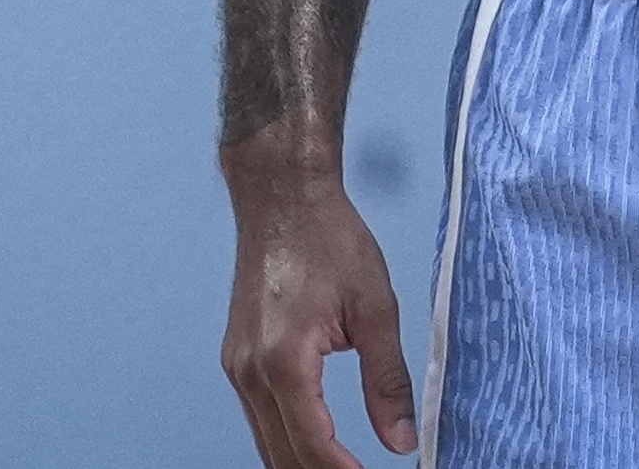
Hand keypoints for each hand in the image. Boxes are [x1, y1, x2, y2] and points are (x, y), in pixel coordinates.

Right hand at [222, 173, 415, 465]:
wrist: (281, 195)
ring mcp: (236, 364)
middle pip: (282, 457)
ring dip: (302, 464)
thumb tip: (402, 440)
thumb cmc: (328, 238)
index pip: (313, 447)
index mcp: (284, 360)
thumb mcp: (374, 307)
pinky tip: (315, 447)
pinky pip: (258, 417)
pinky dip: (285, 441)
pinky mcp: (236, 356)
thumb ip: (388, 380)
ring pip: (265, 442)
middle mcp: (249, 370)